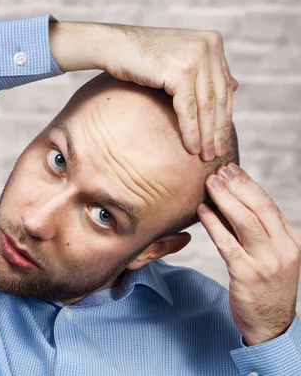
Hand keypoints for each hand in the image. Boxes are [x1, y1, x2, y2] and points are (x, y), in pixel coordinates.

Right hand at [96, 24, 238, 160]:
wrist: (112, 45)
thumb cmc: (141, 54)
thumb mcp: (179, 59)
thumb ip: (206, 71)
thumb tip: (235, 85)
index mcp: (213, 41)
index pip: (224, 86)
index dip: (224, 115)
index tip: (220, 139)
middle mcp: (209, 46)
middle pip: (219, 97)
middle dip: (218, 129)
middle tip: (217, 153)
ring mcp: (196, 57)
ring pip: (206, 106)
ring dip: (207, 135)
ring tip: (207, 156)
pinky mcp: (180, 70)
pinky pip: (188, 108)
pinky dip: (191, 131)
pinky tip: (191, 148)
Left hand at [197, 163, 300, 345]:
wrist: (270, 324)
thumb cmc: (265, 285)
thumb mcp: (268, 254)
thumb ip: (253, 231)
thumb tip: (228, 201)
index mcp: (293, 241)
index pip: (269, 205)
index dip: (248, 184)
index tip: (231, 169)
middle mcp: (285, 249)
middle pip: (260, 208)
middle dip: (237, 186)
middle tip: (218, 170)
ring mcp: (268, 263)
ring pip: (246, 222)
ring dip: (225, 200)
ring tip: (209, 184)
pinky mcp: (248, 275)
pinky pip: (228, 243)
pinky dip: (214, 224)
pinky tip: (202, 211)